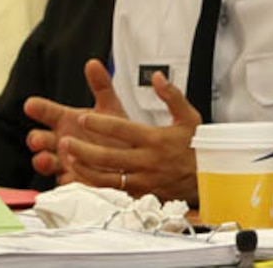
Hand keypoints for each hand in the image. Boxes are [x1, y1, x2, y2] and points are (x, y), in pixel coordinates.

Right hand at [24, 59, 126, 178]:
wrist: (128, 157)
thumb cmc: (114, 130)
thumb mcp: (109, 107)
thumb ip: (101, 86)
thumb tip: (93, 63)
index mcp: (66, 120)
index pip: (47, 112)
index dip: (38, 108)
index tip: (31, 104)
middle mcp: (61, 141)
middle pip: (39, 139)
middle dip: (36, 139)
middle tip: (37, 138)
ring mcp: (65, 162)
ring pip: (46, 162)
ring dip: (43, 161)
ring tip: (44, 158)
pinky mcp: (74, 180)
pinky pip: (65, 182)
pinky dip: (65, 179)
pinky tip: (68, 176)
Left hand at [39, 67, 203, 202]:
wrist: (209, 179)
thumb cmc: (197, 147)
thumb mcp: (189, 117)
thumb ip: (172, 95)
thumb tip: (157, 77)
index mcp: (155, 140)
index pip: (122, 130)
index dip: (100, 124)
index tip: (83, 118)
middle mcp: (147, 161)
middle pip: (107, 157)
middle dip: (82, 149)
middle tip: (63, 141)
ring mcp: (142, 181)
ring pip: (105, 178)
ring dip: (84, 169)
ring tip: (68, 159)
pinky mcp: (141, 195)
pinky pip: (113, 192)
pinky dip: (95, 186)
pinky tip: (82, 179)